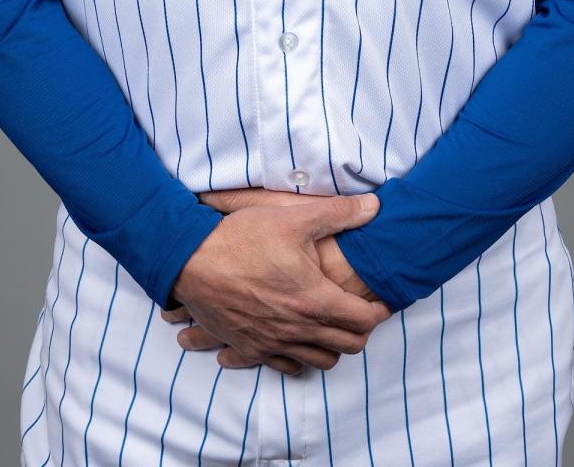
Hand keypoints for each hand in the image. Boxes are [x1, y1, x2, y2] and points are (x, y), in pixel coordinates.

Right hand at [161, 187, 390, 374]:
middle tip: (361, 313)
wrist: (191, 260)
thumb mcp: (293, 217)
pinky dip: (299, 358)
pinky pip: (286, 367)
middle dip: (361, 331)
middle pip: (347, 346)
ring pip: (320, 361)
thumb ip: (338, 213)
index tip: (383, 301)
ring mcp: (273, 343)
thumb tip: (374, 207)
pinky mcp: (250, 348)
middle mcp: (297, 329)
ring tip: (333, 325)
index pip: (363, 320)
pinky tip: (298, 339)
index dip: (380, 311)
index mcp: (313, 299)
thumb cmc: (242, 237)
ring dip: (333, 346)